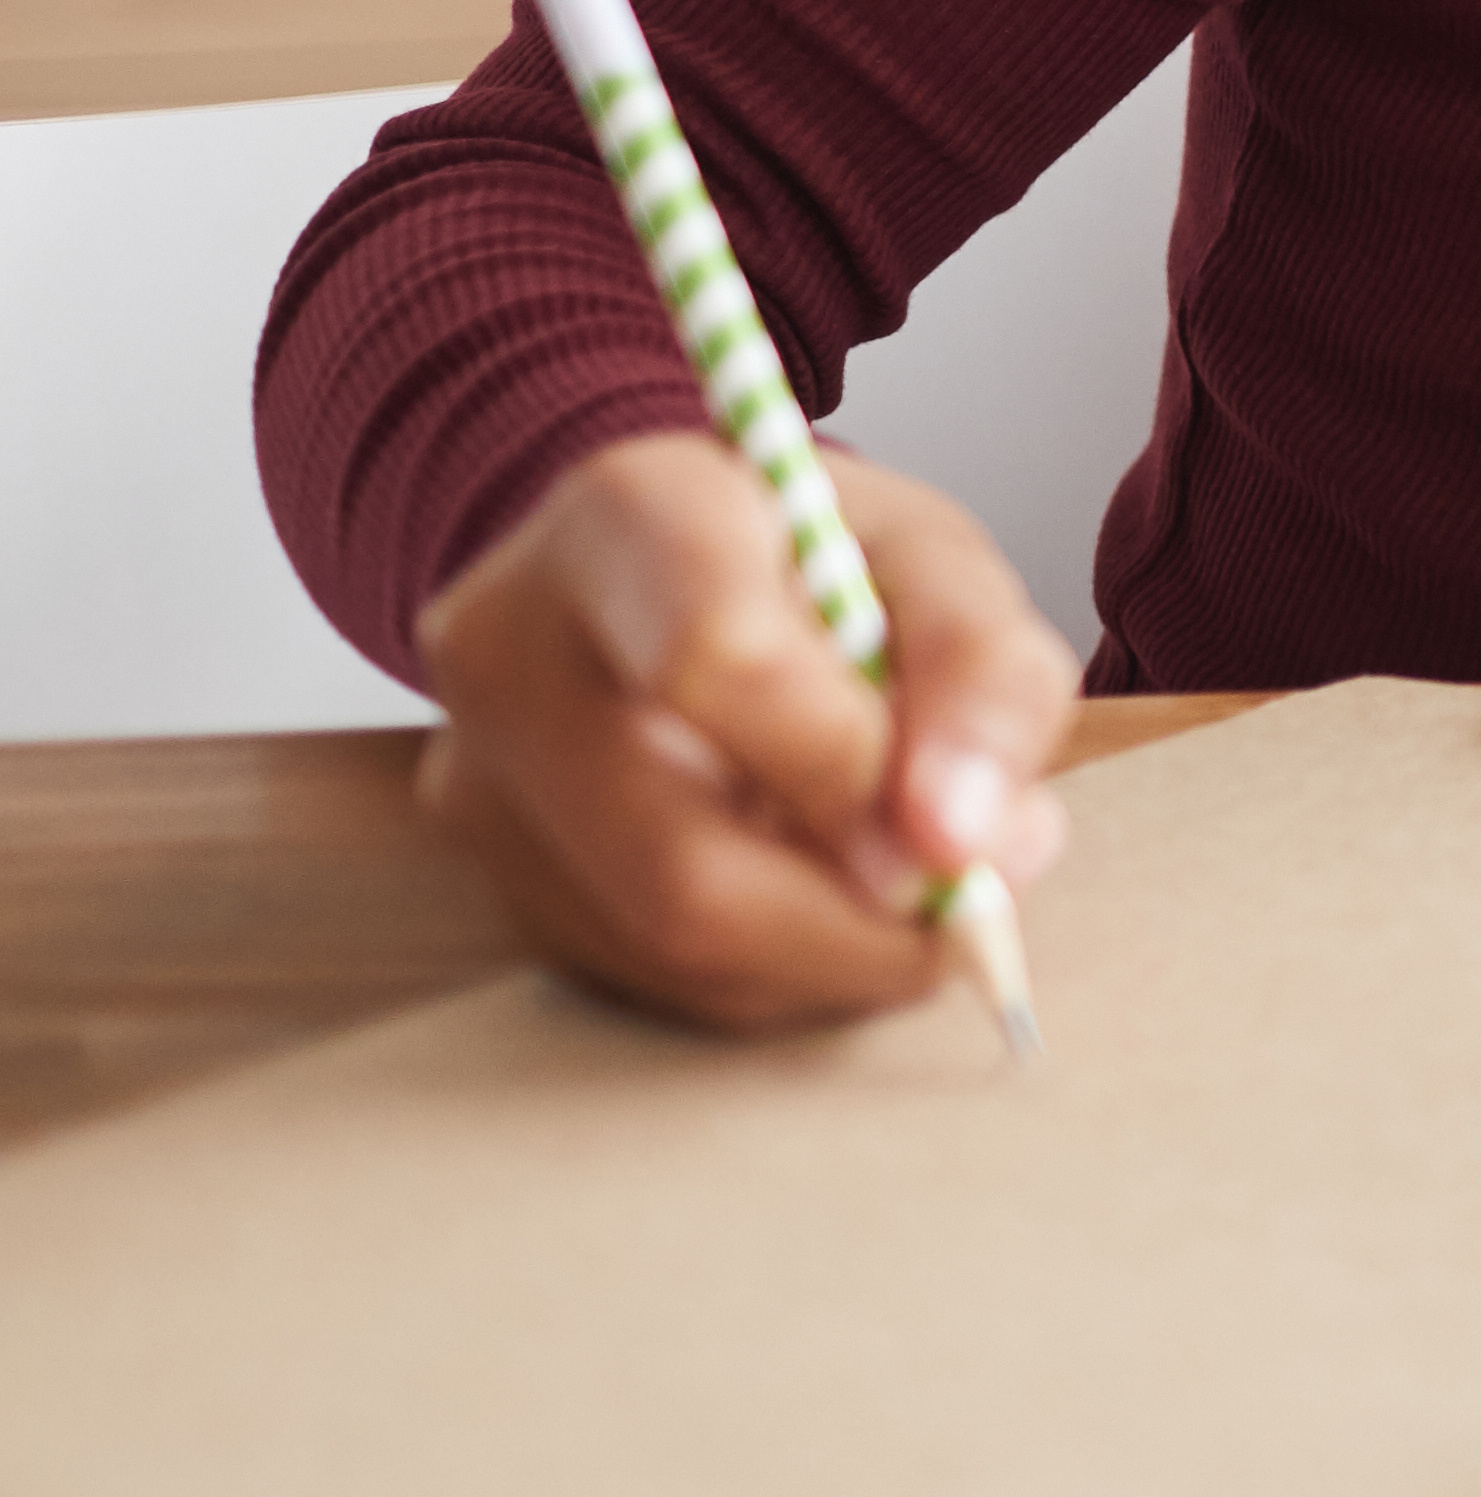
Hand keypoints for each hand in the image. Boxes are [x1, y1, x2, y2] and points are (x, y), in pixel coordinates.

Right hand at [412, 430, 1081, 1032]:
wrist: (680, 574)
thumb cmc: (819, 560)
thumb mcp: (939, 563)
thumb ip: (983, 677)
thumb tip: (961, 841)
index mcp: (627, 515)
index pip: (710, 658)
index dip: (846, 769)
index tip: (955, 833)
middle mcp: (510, 649)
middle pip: (680, 856)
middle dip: (860, 914)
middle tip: (969, 900)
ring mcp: (481, 780)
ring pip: (671, 943)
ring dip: (834, 951)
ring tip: (906, 877)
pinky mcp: (497, 882)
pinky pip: (657, 980)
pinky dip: (780, 968)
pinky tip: (822, 893)